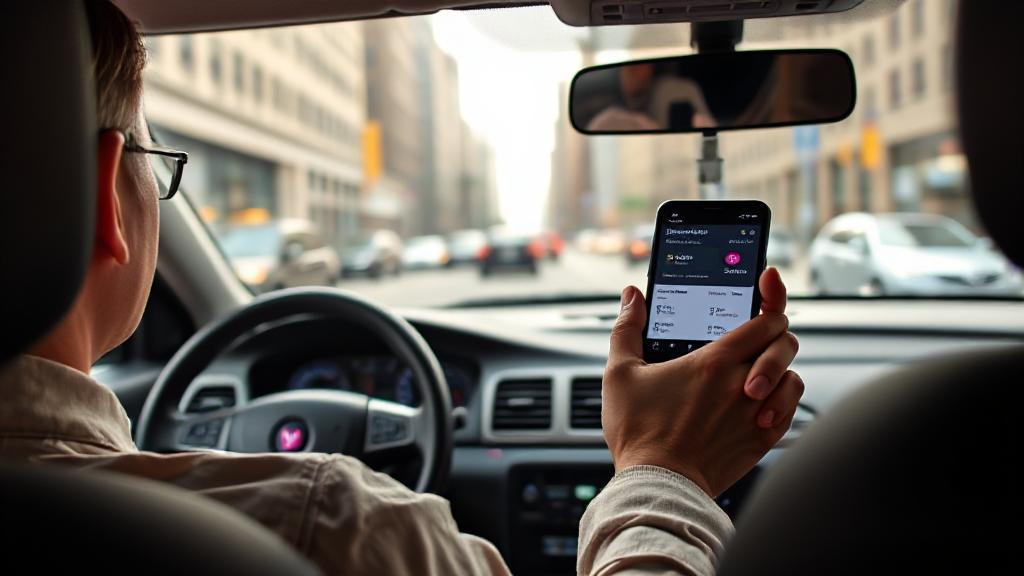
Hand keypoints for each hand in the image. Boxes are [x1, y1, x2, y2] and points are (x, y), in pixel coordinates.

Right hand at [602, 268, 802, 497]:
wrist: (658, 484)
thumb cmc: (638, 431)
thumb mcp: (619, 374)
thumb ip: (626, 329)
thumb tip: (630, 296)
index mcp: (713, 361)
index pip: (765, 317)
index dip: (771, 296)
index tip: (768, 284)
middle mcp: (742, 383)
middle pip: (784, 342)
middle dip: (774, 334)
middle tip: (754, 337)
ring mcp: (757, 413)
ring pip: (792, 376)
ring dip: (779, 369)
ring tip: (755, 374)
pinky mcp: (763, 439)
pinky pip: (791, 409)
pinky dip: (782, 399)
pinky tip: (761, 401)